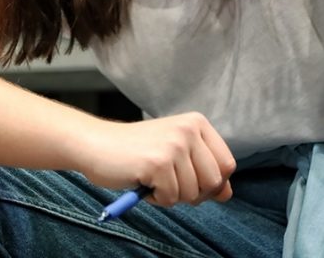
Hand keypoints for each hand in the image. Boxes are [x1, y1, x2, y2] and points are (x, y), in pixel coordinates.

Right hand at [76, 112, 235, 206]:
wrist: (96, 145)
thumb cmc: (136, 152)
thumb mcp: (176, 155)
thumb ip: (203, 171)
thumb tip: (227, 194)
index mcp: (197, 123)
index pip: (227, 164)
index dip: (212, 182)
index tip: (191, 181)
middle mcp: (189, 130)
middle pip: (214, 182)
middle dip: (192, 192)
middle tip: (168, 182)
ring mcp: (174, 145)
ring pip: (192, 193)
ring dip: (171, 195)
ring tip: (152, 178)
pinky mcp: (158, 163)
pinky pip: (170, 199)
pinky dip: (156, 198)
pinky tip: (142, 181)